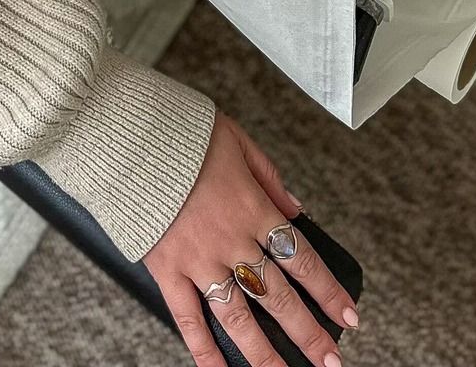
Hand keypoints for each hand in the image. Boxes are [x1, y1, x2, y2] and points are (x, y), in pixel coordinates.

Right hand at [144, 112, 357, 366]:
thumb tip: (297, 210)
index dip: (328, 291)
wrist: (128, 134)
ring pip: (240, 318)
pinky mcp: (167, 270)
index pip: (301, 258)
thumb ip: (270, 176)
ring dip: (266, 354)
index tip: (348, 316)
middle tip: (330, 360)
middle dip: (309, 334)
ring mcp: (199, 260)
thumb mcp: (236, 139)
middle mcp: (231, 240)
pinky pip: (188, 320)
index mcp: (252, 207)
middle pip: (278, 297)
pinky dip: (204, 351)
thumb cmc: (181, 131)